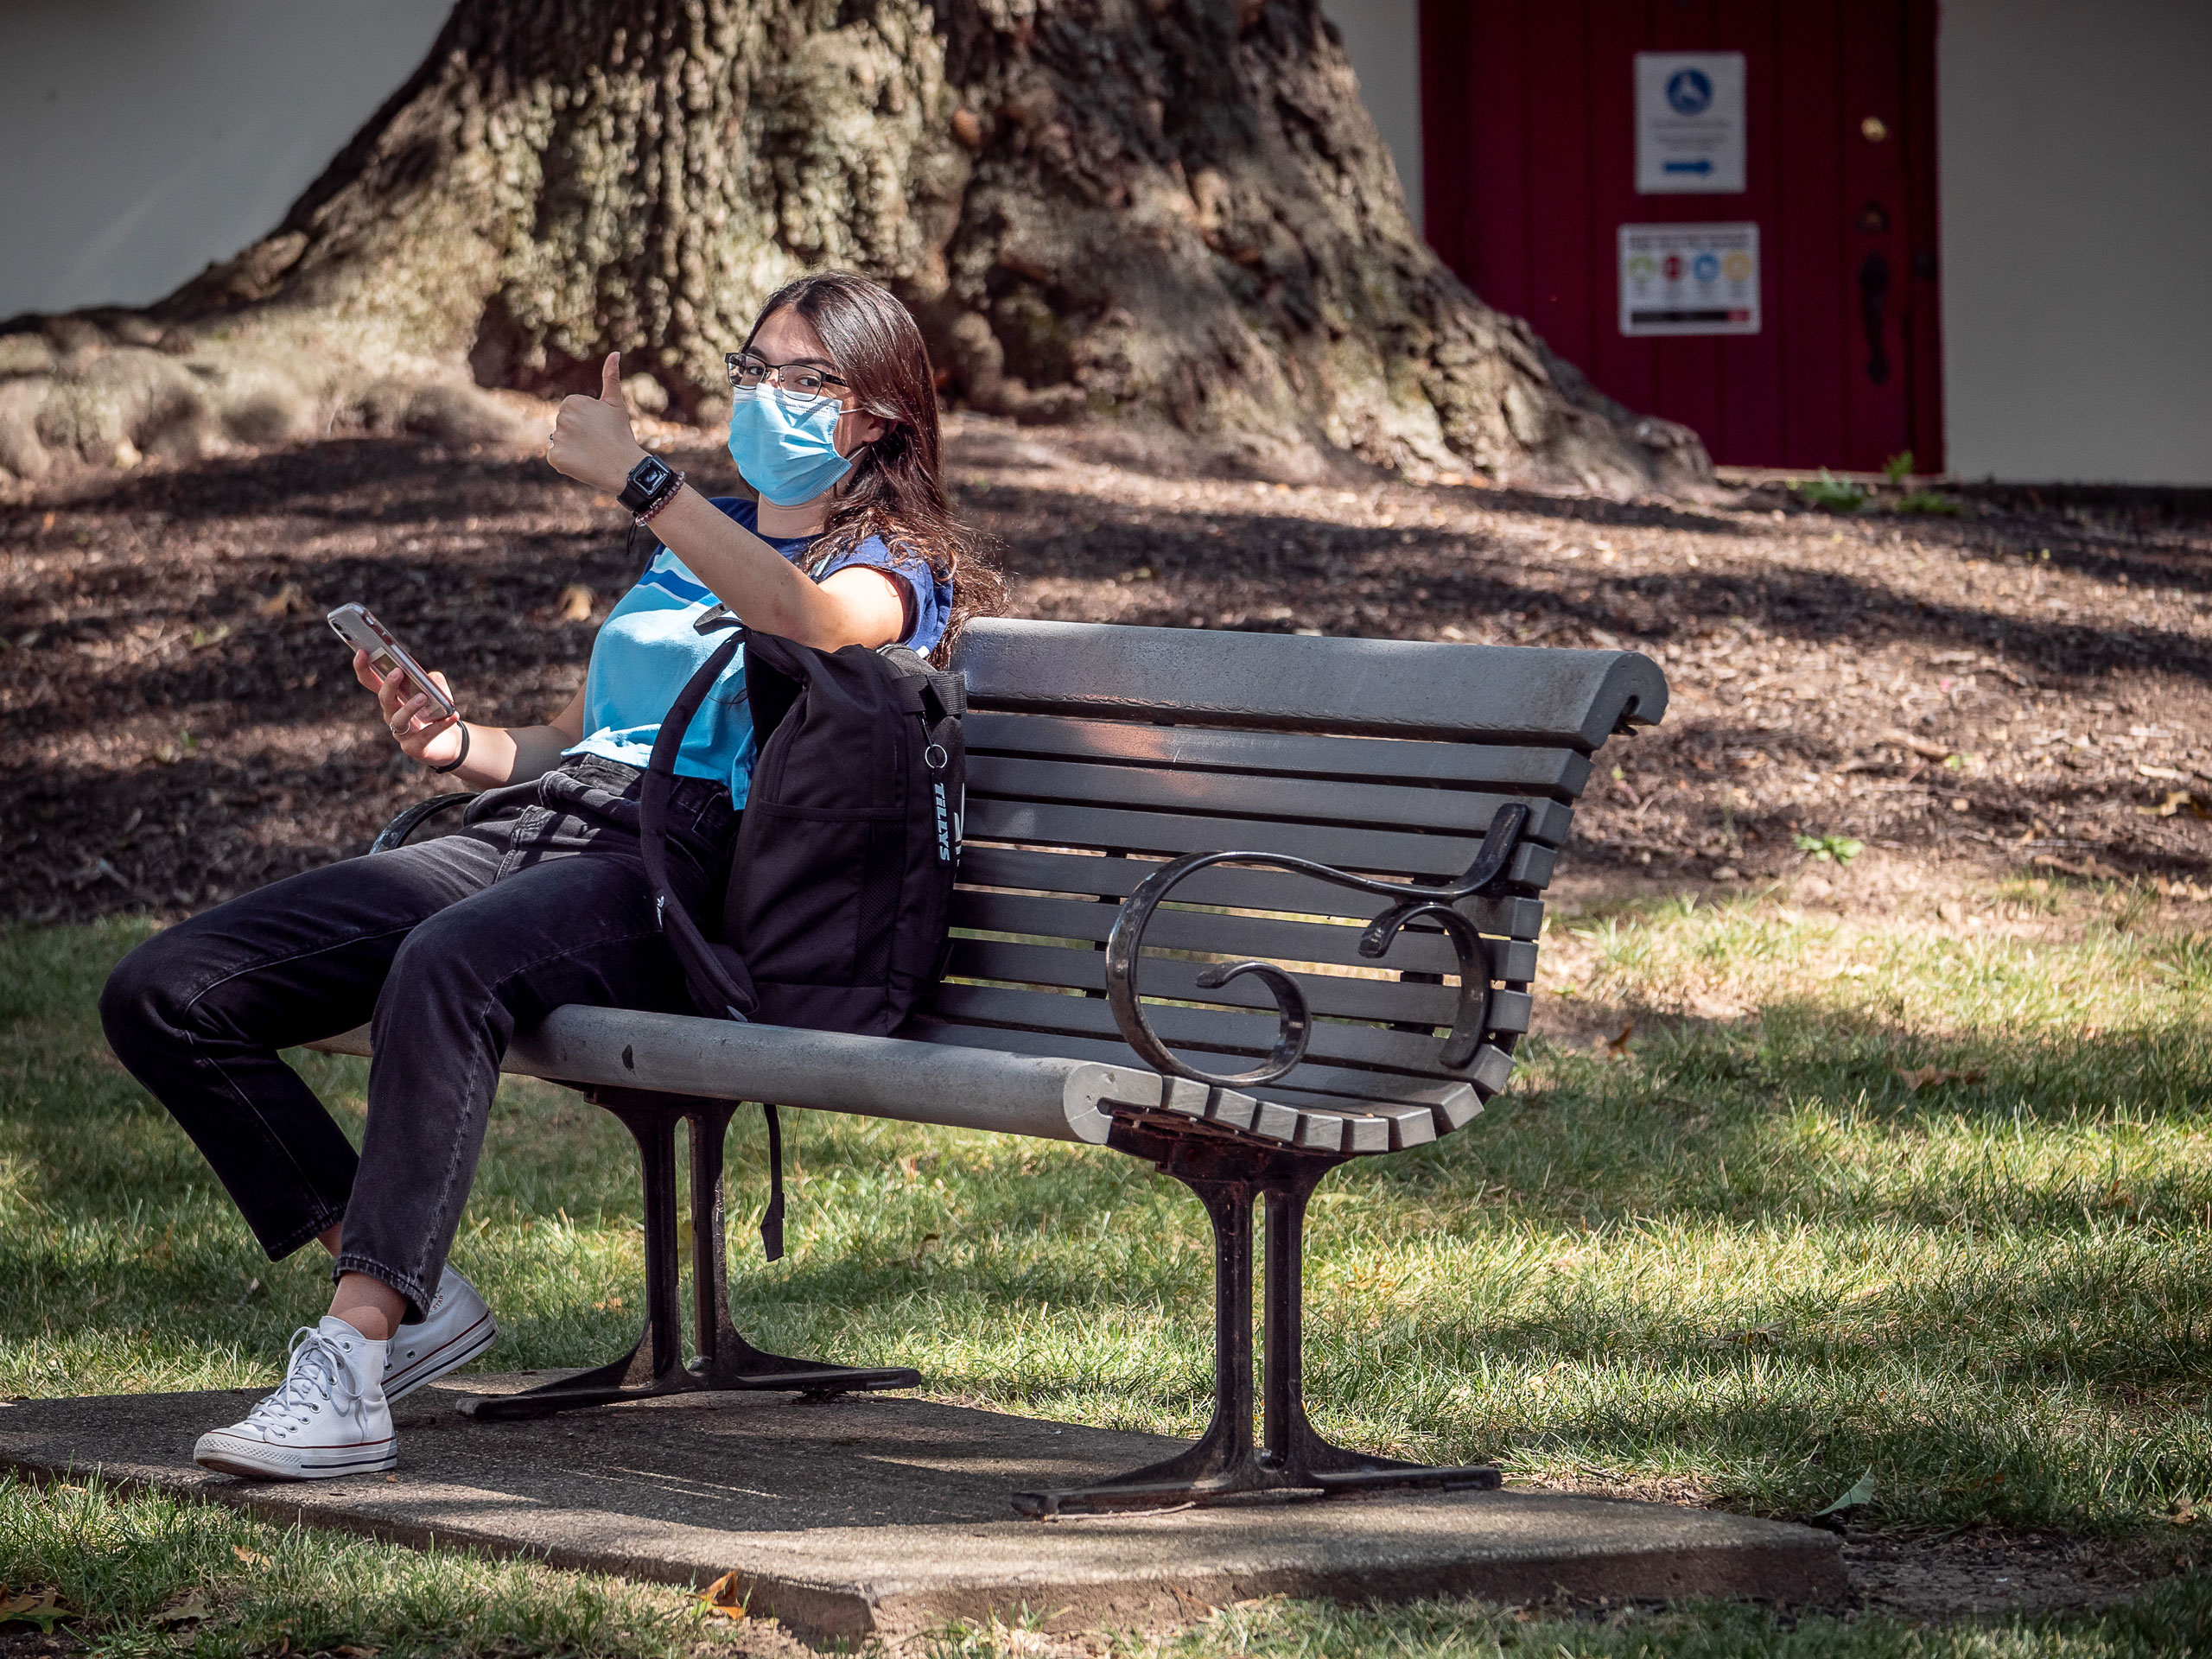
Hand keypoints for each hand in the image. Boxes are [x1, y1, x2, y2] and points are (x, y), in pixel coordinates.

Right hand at [354, 649, 464, 769]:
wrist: (449, 742)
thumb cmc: (436, 712)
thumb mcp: (437, 692)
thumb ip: (434, 681)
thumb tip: (431, 678)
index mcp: (392, 698)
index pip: (371, 682)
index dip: (363, 668)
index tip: (362, 652)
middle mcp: (391, 714)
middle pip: (384, 699)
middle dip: (389, 685)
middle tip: (397, 672)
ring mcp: (401, 733)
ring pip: (399, 719)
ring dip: (409, 707)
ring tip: (423, 697)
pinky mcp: (415, 747)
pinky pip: (425, 735)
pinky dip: (440, 725)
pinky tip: (453, 715)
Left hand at [546, 352, 646, 494]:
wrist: (625, 466)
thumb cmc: (621, 434)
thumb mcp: (616, 404)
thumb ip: (611, 377)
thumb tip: (615, 353)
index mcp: (572, 402)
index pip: (571, 414)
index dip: (586, 423)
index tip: (599, 429)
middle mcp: (561, 418)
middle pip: (564, 427)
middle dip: (577, 435)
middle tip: (597, 442)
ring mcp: (557, 438)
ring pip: (560, 443)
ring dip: (573, 449)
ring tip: (592, 453)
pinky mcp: (555, 457)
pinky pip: (557, 458)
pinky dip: (568, 463)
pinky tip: (583, 463)